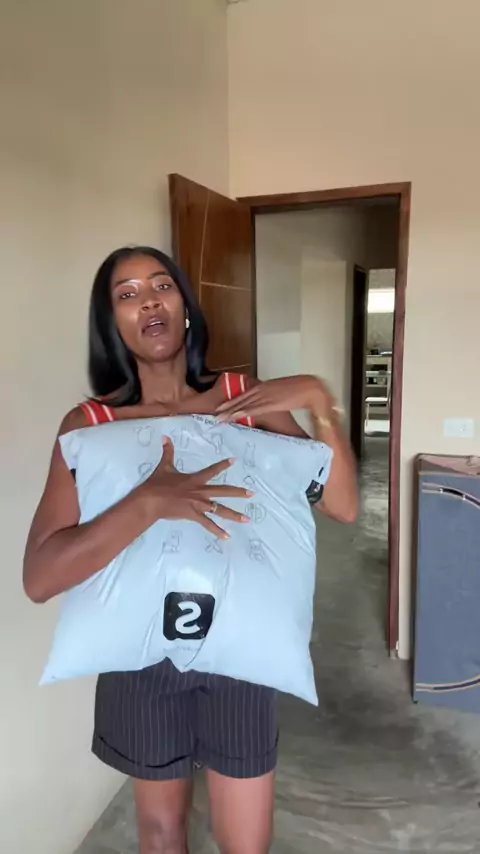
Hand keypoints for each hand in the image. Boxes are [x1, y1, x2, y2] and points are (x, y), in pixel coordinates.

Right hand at [138, 438, 250, 539]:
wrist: (151, 500)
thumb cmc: (158, 484)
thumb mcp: (164, 466)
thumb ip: (168, 451)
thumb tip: (165, 436)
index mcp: (195, 479)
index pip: (212, 471)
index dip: (223, 465)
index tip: (234, 461)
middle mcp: (201, 492)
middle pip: (224, 491)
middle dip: (238, 493)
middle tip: (252, 494)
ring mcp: (199, 504)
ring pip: (220, 510)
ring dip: (234, 515)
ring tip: (247, 519)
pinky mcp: (194, 515)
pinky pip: (208, 524)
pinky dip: (217, 531)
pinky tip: (227, 536)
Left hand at [216, 376, 334, 421]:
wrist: (312, 386)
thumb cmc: (304, 389)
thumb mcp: (287, 394)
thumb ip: (279, 399)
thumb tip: (277, 404)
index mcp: (267, 386)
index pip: (247, 393)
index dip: (235, 400)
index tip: (224, 405)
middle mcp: (264, 389)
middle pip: (241, 398)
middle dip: (228, 405)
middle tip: (215, 412)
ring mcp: (266, 395)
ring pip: (244, 404)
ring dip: (230, 411)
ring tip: (218, 417)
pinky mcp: (271, 403)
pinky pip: (253, 409)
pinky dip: (242, 412)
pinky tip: (233, 416)